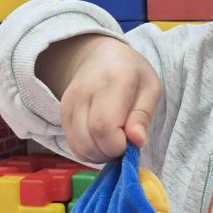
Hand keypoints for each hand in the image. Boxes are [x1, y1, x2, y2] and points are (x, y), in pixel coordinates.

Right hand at [60, 38, 160, 162]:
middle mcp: (84, 91)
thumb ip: (144, 116)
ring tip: (113, 141)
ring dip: (100, 155)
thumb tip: (137, 141)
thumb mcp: (150, 89)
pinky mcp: (62, 114)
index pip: (103, 126)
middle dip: (110, 152)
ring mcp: (69, 103)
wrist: (99, 57)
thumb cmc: (131, 74)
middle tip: (124, 143)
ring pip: (79, 147)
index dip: (118, 145)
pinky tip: (101, 141)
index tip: (131, 141)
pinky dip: (89, 152)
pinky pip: (74, 146)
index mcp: (113, 80)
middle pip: (89, 140)